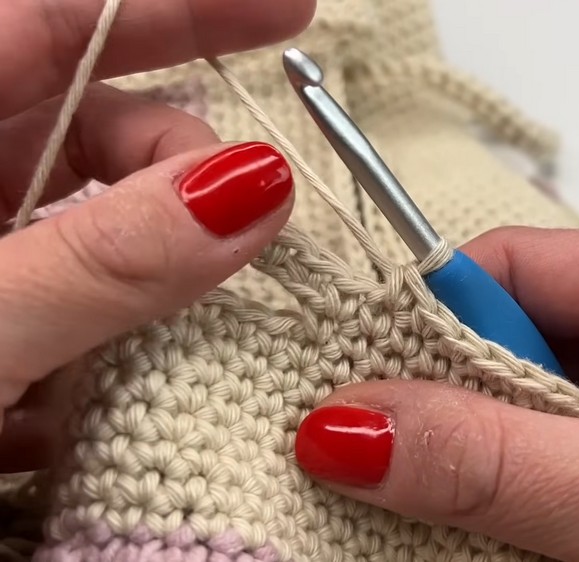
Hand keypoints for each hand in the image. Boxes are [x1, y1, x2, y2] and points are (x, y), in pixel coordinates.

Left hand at [0, 0, 316, 470]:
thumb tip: (257, 188)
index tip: (293, 10)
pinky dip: (119, 334)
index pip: (57, 19)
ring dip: (163, 268)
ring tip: (193, 335)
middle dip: (188, 165)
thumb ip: (104, 262)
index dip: (185, 6)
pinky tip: (117, 394)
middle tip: (251, 230)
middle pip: (97, 122)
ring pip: (100, 222)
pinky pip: (79, 297)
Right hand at [294, 227, 578, 560]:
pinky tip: (492, 543)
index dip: (425, 318)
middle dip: (449, 413)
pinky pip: (567, 480)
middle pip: (517, 351)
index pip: (517, 269)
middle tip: (365, 472)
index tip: (346, 385)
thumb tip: (350, 425)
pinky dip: (520, 512)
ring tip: (421, 516)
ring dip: (481, 473)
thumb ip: (499, 461)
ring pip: (534, 425)